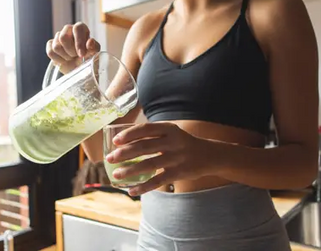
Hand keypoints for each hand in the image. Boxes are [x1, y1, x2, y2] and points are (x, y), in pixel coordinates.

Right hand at [46, 22, 100, 73]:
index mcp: (80, 28)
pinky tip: (64, 60)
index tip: (81, 54)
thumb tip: (90, 42)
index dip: (79, 42)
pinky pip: (50, 52)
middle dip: (71, 51)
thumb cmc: (88, 58)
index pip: (77, 28)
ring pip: (56, 46)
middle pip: (63, 37)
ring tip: (71, 58)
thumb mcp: (94, 54)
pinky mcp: (50, 44)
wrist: (79, 68)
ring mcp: (58, 36)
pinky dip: (58, 60)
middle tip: (77, 56)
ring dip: (65, 57)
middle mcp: (68, 29)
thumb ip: (94, 48)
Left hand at [105, 122, 220, 195]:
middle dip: (124, 153)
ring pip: (149, 165)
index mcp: (169, 129)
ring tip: (116, 175)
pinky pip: (157, 181)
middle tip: (110, 159)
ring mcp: (176, 158)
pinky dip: (143, 187)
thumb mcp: (172, 132)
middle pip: (144, 147)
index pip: (146, 129)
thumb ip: (153, 134)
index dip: (129, 134)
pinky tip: (132, 191)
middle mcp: (173, 142)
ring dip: (130, 171)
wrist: (210, 155)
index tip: (115, 141)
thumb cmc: (183, 143)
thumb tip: (123, 142)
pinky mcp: (179, 173)